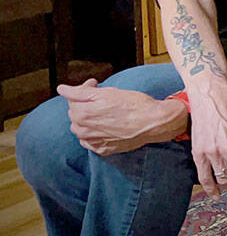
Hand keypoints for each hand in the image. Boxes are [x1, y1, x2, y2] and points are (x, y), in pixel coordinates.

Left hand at [59, 79, 186, 154]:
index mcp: (83, 113)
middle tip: (103, 98)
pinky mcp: (102, 150)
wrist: (154, 122)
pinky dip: (93, 134)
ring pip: (80, 129)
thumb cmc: (135, 105)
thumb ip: (81, 91)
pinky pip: (89, 142)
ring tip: (104, 113)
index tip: (96, 85)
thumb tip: (62, 89)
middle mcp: (84, 130)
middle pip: (75, 114)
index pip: (72, 99)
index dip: (85, 89)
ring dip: (88, 120)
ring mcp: (93, 142)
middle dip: (85, 104)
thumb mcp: (108, 92)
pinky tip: (106, 127)